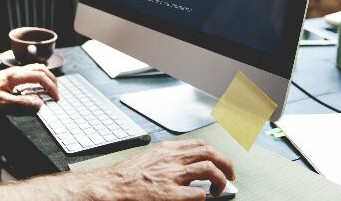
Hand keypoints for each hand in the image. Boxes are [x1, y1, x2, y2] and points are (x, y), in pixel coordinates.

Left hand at [0, 64, 58, 109]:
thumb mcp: (1, 102)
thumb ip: (21, 103)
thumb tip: (39, 105)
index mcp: (15, 76)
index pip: (40, 76)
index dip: (51, 87)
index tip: (56, 98)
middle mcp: (17, 71)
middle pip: (42, 70)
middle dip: (53, 81)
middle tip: (57, 95)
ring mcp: (15, 72)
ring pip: (37, 69)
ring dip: (47, 78)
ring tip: (51, 91)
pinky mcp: (12, 75)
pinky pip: (31, 72)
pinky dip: (40, 78)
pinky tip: (39, 88)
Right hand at [104, 139, 234, 199]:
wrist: (110, 187)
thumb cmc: (125, 177)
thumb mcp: (148, 159)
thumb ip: (167, 160)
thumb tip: (185, 166)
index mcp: (166, 150)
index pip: (199, 144)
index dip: (214, 153)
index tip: (219, 162)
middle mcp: (171, 159)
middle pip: (209, 153)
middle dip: (225, 164)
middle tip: (230, 176)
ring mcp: (172, 176)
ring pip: (209, 170)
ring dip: (221, 181)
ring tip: (221, 189)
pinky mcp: (170, 195)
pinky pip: (198, 194)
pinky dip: (204, 197)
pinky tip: (201, 199)